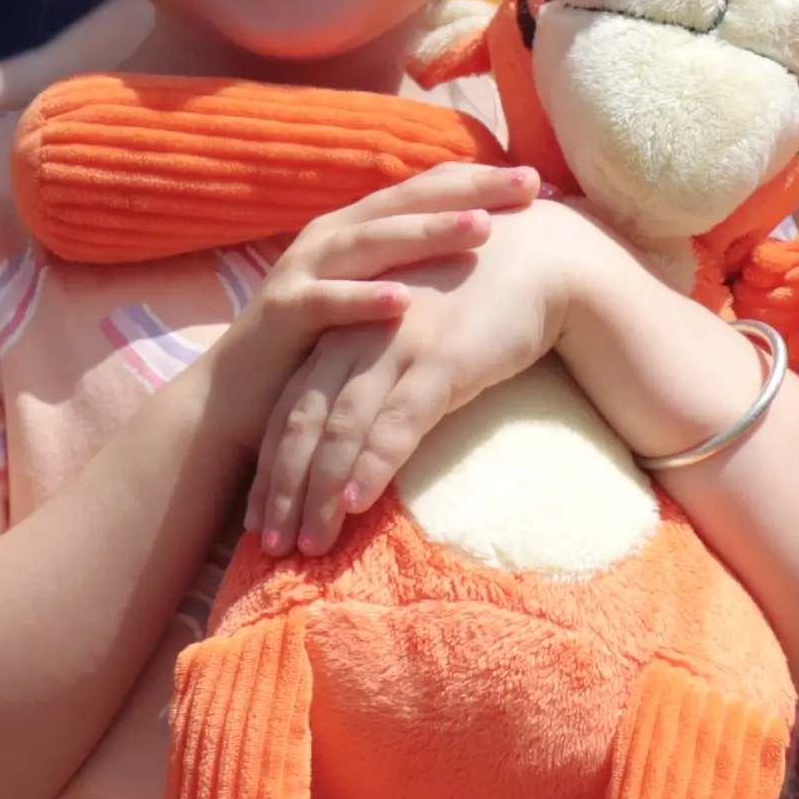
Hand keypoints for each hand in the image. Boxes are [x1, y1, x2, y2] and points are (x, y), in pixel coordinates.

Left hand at [246, 186, 606, 557]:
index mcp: (344, 327)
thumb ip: (378, 365)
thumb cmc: (475, 294)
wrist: (540, 254)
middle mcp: (358, 334)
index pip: (291, 404)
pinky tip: (356, 504)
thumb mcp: (410, 328)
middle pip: (303, 420)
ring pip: (341, 427)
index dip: (272, 464)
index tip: (258, 517)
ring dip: (319, 490)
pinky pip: (398, 418)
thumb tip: (357, 431)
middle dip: (282, 488)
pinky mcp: (442, 356)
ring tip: (309, 545)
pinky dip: (372, 463)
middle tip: (271, 545)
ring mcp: (397, 344)